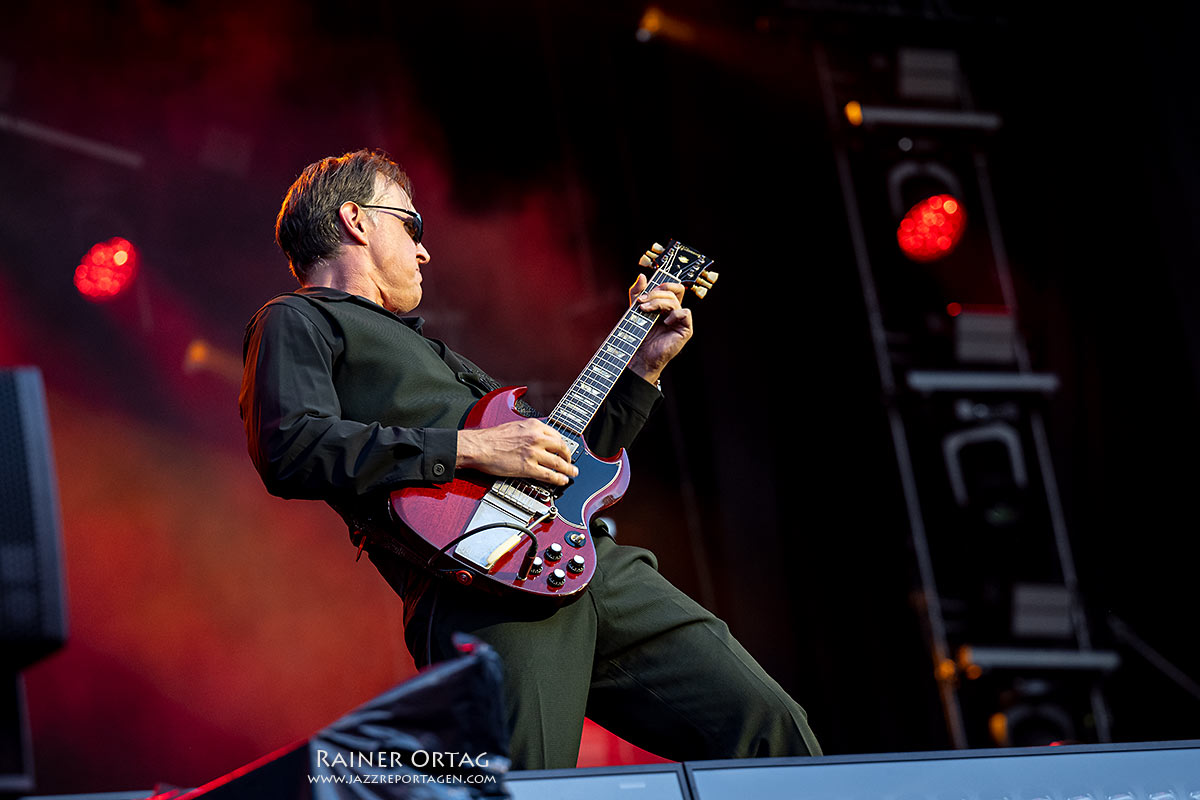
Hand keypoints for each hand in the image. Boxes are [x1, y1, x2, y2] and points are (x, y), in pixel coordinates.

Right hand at [456, 419, 578, 485]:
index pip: (556, 435)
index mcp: (534, 425)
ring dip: (568, 469)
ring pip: (558, 462)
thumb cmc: (491, 438)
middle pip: (561, 448)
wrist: (478, 447)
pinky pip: (548, 475)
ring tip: (572, 473)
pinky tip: (562, 481)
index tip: (565, 449)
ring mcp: (533, 453)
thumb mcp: (515, 426)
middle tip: (571, 462)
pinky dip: (558, 479)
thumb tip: (538, 439)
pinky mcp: (527, 468)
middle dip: (569, 457)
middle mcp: (536, 438)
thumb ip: (529, 431)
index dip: (563, 444)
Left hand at [627, 243, 693, 384]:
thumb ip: (637, 294)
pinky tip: (664, 321)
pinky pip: (685, 313)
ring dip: (658, 302)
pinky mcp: (685, 330)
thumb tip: (642, 276)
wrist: (640, 356)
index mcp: (665, 305)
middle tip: (643, 300)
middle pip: (674, 289)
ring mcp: (680, 320)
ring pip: (675, 300)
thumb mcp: (634, 310)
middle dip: (657, 292)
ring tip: (645, 311)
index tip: (649, 285)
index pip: (671, 286)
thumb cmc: (638, 336)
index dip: (663, 281)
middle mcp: (674, 310)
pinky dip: (674, 314)